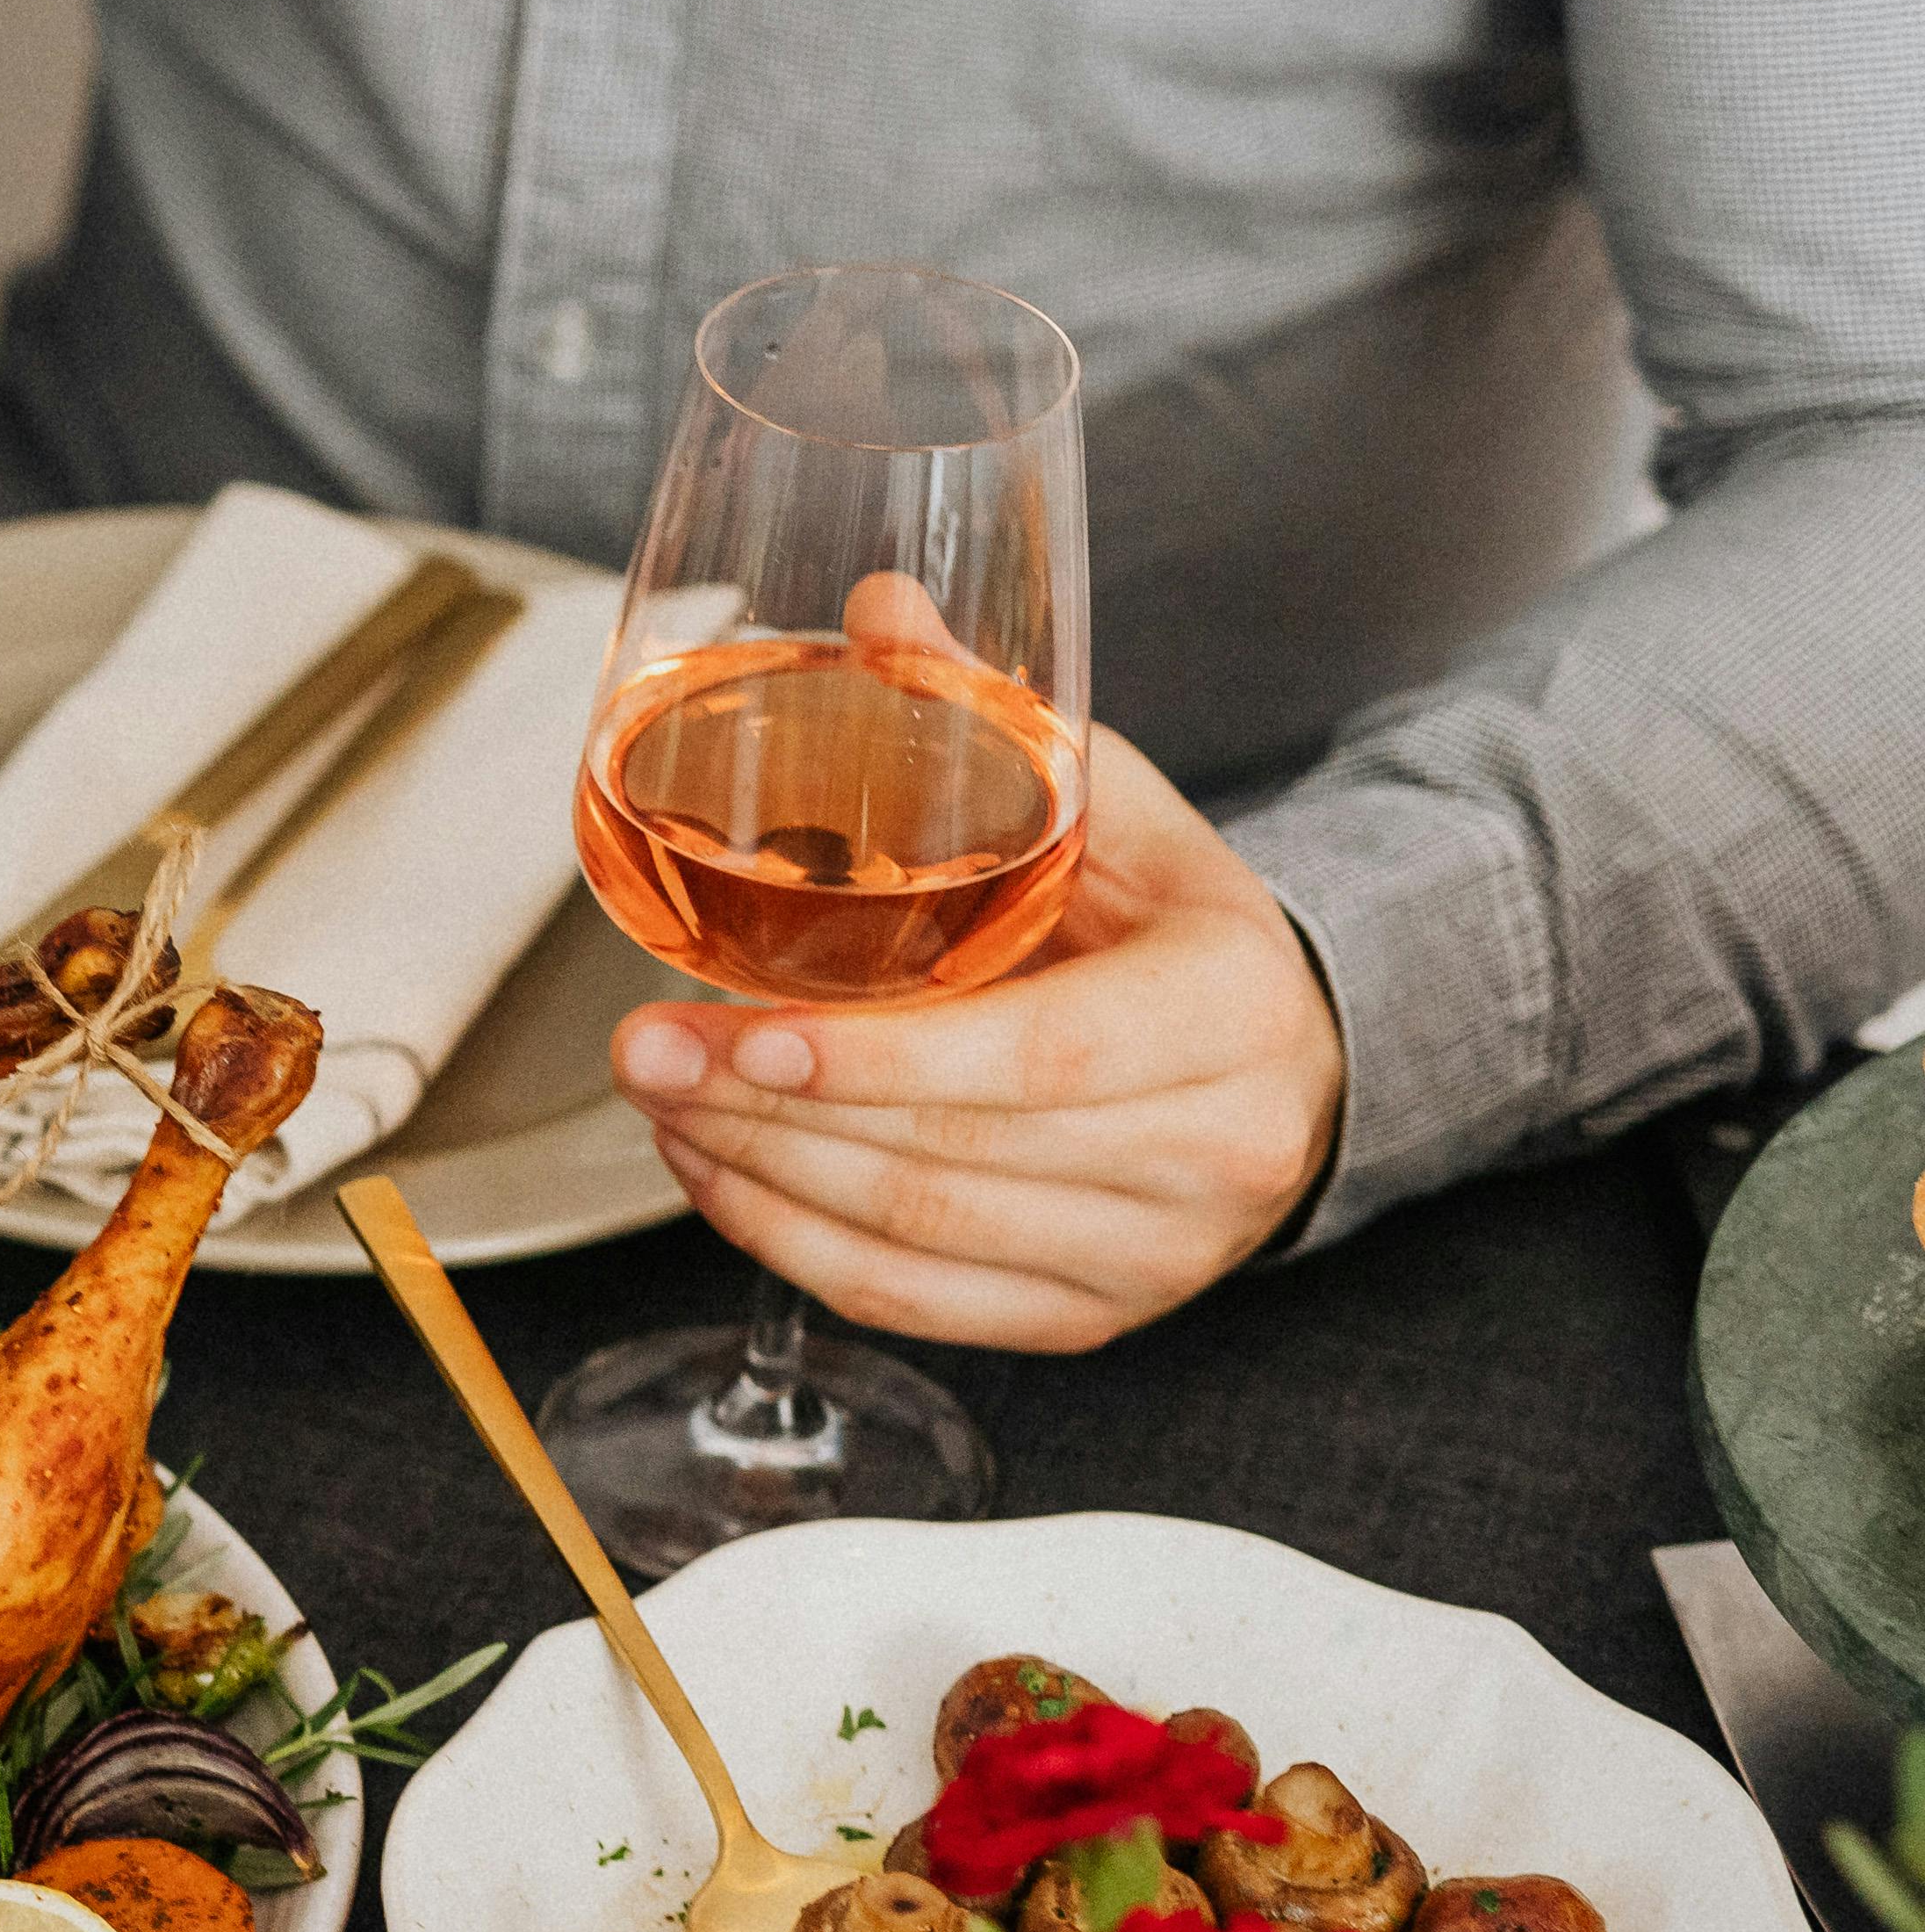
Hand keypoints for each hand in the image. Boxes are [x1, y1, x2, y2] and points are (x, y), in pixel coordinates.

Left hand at [611, 733, 1343, 1350]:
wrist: (1294, 1063)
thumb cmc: (1179, 926)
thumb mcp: (1121, 807)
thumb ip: (994, 718)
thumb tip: (871, 608)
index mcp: (1230, 1013)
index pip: (1035, 1056)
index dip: (875, 1057)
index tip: (738, 1029)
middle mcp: (1211, 1155)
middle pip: (946, 1155)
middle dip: (763, 1110)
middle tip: (637, 1050)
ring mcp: (1154, 1258)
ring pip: (912, 1238)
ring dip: (754, 1175)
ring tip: (657, 1099)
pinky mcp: (1093, 1323)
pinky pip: (908, 1300)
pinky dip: (788, 1242)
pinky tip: (715, 1172)